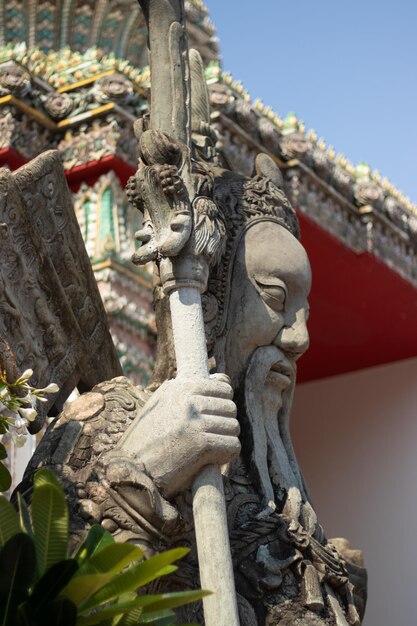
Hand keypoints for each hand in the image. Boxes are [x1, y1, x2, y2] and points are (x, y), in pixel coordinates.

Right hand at [113, 374, 239, 497]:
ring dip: (225, 441)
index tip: (211, 421)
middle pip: (230, 408)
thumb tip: (224, 378)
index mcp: (180, 387)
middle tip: (208, 439)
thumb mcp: (162, 405)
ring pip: (233, 427)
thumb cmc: (147, 440)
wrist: (130, 471)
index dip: (222, 407)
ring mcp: (195, 421)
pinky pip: (232, 446)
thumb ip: (191, 391)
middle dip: (224, 425)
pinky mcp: (201, 443)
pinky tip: (211, 461)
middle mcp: (188, 400)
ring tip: (208, 451)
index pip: (223, 388)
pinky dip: (226, 456)